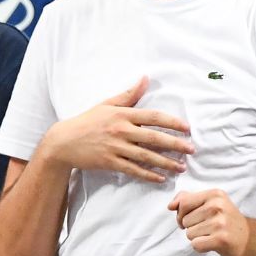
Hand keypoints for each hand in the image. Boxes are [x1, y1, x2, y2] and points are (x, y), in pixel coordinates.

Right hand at [38, 77, 193, 181]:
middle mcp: (121, 130)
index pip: (153, 117)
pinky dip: (148, 175)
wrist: (64, 141)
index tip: (187, 128)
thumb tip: (145, 78)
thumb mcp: (107, 104)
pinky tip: (161, 178)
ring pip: (146, 156)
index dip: (172, 122)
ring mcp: (115, 147)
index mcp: (123, 114)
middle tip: (192, 150)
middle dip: (175, 144)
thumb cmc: (87, 121)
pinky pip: (133, 170)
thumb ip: (129, 94)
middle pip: (154, 138)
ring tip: (181, 167)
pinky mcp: (110, 162)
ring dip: (166, 162)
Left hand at [172, 188, 255, 255]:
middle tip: (209, 228)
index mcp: (215, 194)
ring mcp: (220, 223)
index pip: (184, 203)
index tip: (192, 219)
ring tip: (212, 235)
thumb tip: (171, 205)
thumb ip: (189, 199)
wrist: (252, 239)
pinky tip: (213, 244)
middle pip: (184, 220)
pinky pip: (196, 245)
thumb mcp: (212, 203)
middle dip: (192, 227)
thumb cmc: (228, 221)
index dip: (181, 214)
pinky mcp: (221, 239)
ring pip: (189, 234)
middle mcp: (218, 206)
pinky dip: (202, 247)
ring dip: (198, 238)